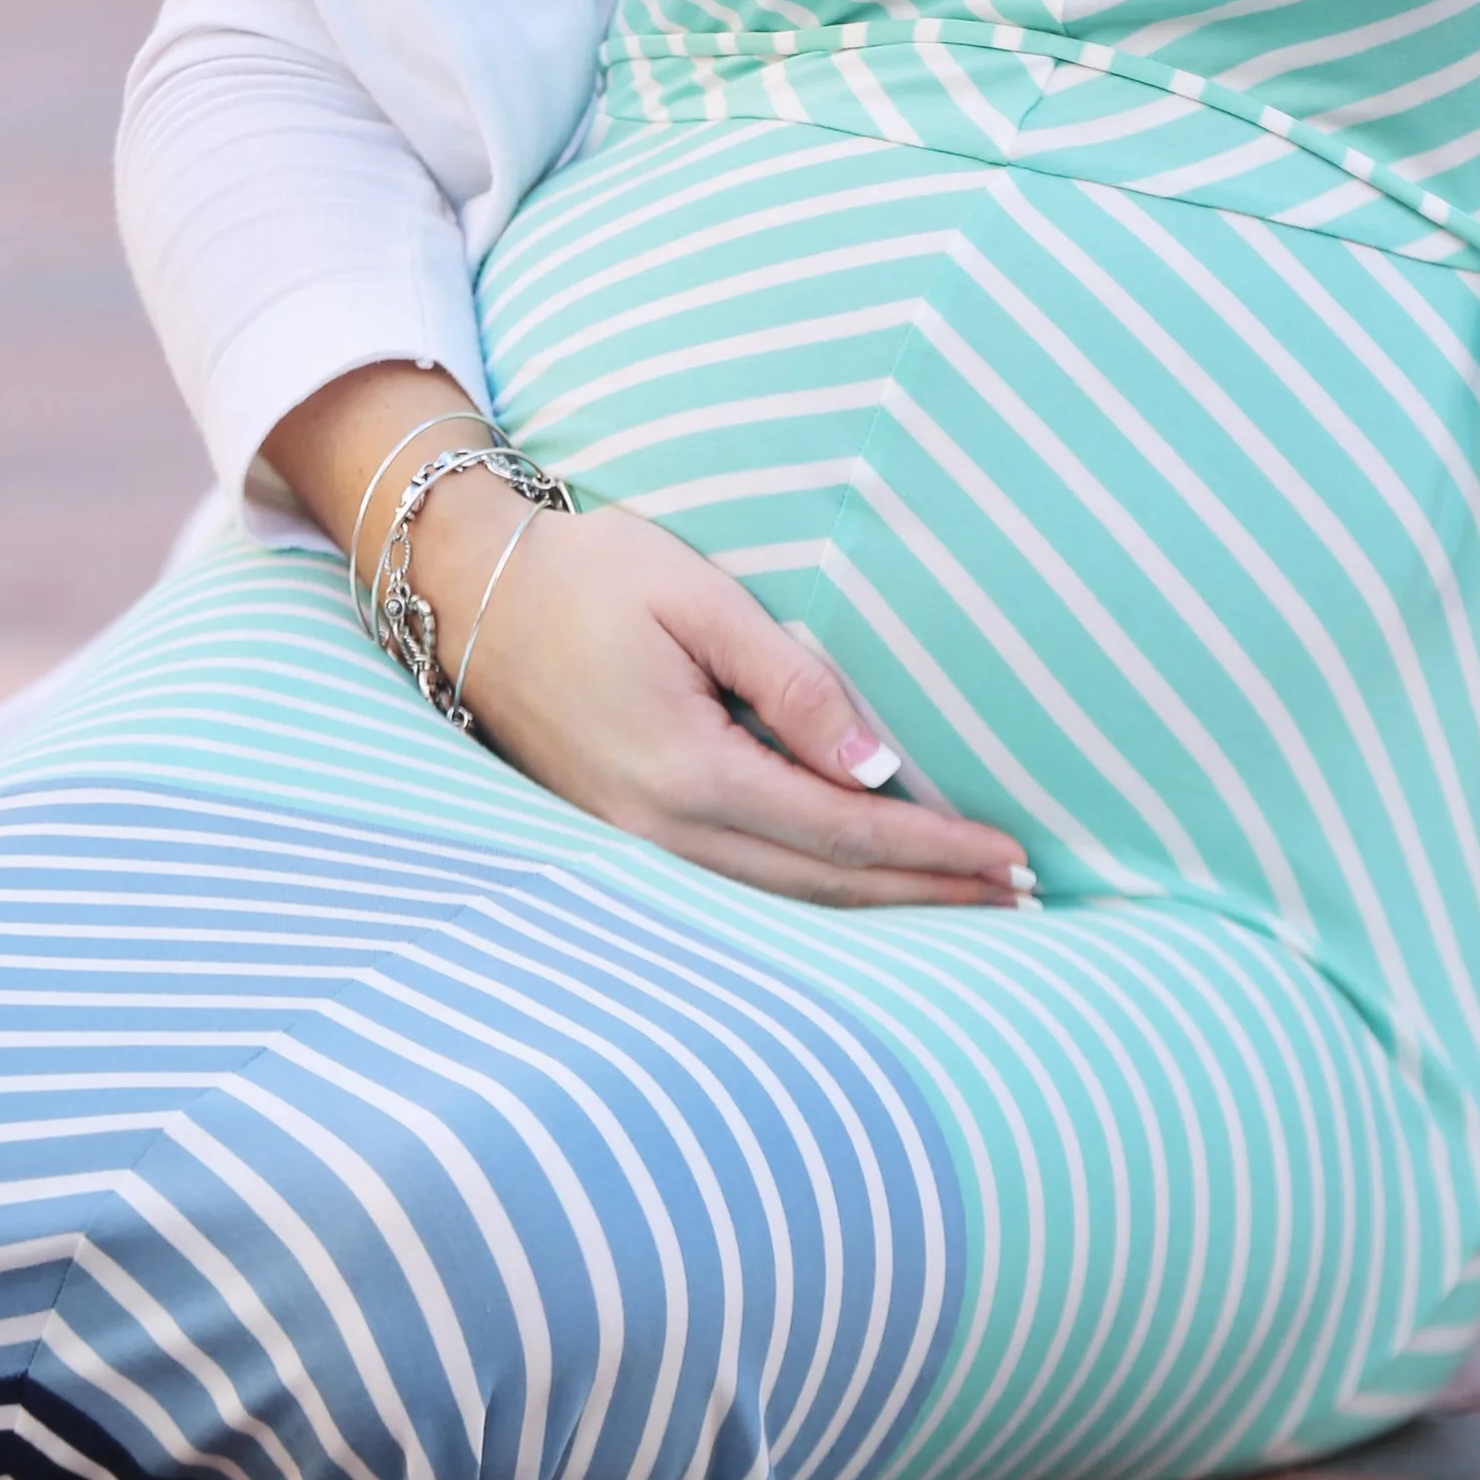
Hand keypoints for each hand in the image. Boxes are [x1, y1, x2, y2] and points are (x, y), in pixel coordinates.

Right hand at [412, 474, 1033, 910]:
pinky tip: (863, 888)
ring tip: (962, 904)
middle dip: (925, 895)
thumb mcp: (698, 599)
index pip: (841, 829)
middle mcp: (658, 829)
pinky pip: (739, 886)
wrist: (463, 589)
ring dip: (878, 905)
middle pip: (821, 886)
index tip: (1007, 857)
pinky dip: (816, 893)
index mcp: (684, 770)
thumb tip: (874, 768)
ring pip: (780, 900)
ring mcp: (632, 843)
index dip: (932, 851)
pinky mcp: (621, 834)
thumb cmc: (586, 574)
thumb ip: (793, 682)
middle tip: (1016, 899)